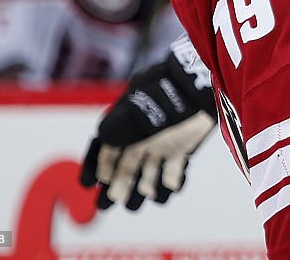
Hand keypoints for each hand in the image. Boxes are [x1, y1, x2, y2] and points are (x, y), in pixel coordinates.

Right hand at [80, 39, 216, 209]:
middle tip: (105, 206)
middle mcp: (143, 134)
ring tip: (133, 207)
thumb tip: (101, 136)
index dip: (95, 165)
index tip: (88, 184)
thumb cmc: (168, 91)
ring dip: (141, 188)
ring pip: (147, 171)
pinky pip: (173, 170)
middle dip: (115, 185)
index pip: (105, 147)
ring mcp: (163, 142)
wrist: (201, 82)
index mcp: (127, 121)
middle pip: (125, 165)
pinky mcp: (183, 147)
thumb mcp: (139, 104)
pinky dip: (171, 182)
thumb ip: (121, 123)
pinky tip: (168, 190)